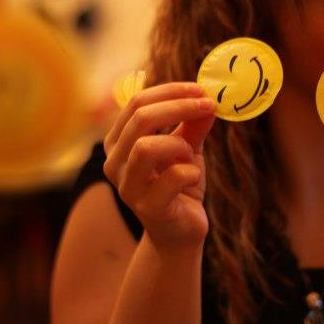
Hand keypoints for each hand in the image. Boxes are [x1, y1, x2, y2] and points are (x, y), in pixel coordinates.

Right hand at [103, 82, 215, 250]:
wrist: (180, 232)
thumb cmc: (180, 185)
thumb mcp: (187, 148)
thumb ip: (193, 124)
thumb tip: (207, 99)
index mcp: (118, 142)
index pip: (136, 102)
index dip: (171, 92)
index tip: (201, 90)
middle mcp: (114, 163)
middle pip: (140, 118)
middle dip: (180, 107)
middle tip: (208, 105)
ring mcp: (128, 187)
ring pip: (147, 147)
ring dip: (180, 145)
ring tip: (190, 156)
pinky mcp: (147, 208)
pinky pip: (173, 177)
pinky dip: (191, 172)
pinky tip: (193, 180)